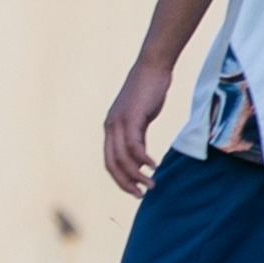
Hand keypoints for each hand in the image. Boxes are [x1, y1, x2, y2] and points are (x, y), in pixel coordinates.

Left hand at [102, 59, 174, 196]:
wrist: (152, 67)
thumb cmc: (149, 91)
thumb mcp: (140, 118)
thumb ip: (137, 136)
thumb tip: (141, 160)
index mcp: (111, 128)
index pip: (109, 161)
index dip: (120, 178)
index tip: (134, 189)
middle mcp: (110, 126)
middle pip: (112, 164)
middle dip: (125, 182)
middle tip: (140, 194)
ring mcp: (119, 121)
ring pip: (123, 158)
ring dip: (137, 175)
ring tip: (151, 184)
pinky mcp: (132, 117)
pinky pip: (135, 145)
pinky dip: (143, 159)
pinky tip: (154, 166)